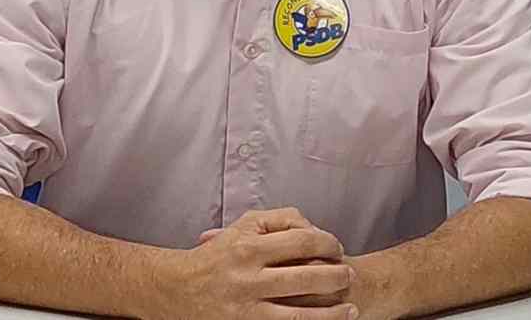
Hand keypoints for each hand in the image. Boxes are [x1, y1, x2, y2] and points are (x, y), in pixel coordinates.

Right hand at [199, 220, 390, 319]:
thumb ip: (279, 220)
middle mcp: (248, 278)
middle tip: (350, 275)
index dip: (328, 244)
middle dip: (336, 278)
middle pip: (305, 278)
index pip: (302, 242)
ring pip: (300, 315)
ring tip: (351, 310)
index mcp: (249, 247)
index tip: (338, 248)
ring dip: (331, 314)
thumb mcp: (244, 226)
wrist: (178, 289)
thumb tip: (313, 229)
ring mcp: (247, 308)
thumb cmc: (218, 254)